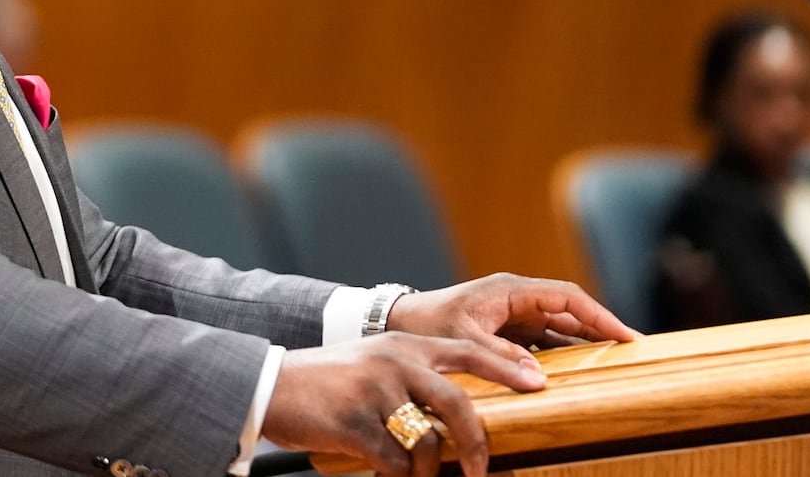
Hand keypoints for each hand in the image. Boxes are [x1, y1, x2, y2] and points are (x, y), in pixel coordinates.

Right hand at [262, 332, 545, 476]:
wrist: (271, 384)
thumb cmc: (326, 381)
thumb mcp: (372, 364)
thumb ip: (412, 377)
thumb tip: (455, 416)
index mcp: (404, 346)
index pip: (468, 351)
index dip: (507, 367)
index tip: (538, 383)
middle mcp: (394, 363)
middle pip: (458, 403)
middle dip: (477, 443)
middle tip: (481, 470)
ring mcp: (375, 392)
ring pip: (428, 443)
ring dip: (428, 473)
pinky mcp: (355, 423)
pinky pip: (395, 462)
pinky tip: (386, 474)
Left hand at [387, 272, 637, 365]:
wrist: (398, 323)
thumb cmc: (427, 324)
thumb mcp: (463, 339)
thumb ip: (500, 357)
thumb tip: (538, 377)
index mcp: (510, 291)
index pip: (566, 297)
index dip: (599, 315)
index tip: (626, 335)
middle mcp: (516, 299)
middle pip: (570, 312)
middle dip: (601, 329)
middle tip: (633, 353)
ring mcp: (512, 315)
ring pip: (559, 329)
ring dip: (584, 345)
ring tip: (615, 365)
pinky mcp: (506, 332)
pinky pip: (543, 342)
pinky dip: (561, 355)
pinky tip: (578, 374)